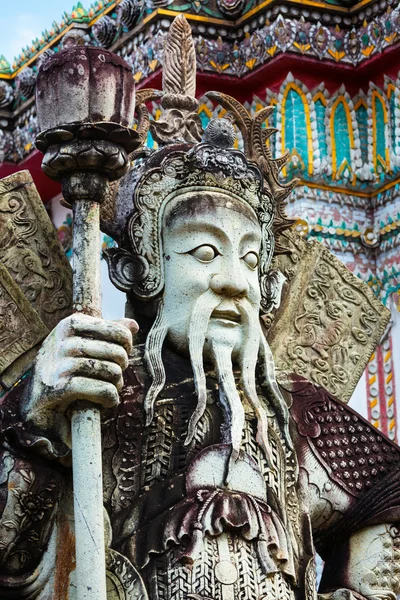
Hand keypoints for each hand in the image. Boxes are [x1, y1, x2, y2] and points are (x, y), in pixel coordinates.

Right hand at [21, 313, 137, 446]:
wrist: (35, 405)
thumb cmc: (63, 372)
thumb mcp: (82, 346)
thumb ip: (106, 333)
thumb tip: (133, 325)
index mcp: (69, 324)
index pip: (117, 330)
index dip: (126, 346)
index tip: (119, 357)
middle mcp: (62, 341)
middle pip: (116, 353)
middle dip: (121, 368)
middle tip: (113, 378)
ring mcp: (58, 364)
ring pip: (111, 371)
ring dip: (116, 385)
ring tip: (110, 390)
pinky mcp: (58, 389)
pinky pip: (101, 389)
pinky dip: (110, 398)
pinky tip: (107, 401)